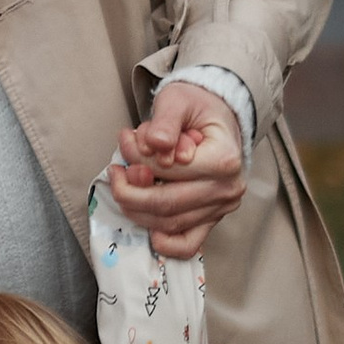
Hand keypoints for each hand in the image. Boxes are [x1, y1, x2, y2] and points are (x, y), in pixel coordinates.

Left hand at [107, 80, 245, 257]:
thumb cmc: (199, 108)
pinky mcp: (214, 219)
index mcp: (224, 159)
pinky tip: (148, 228)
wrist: (220, 118)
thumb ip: (166, 120)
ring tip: (125, 186)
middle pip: (167, 203)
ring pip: (170, 223)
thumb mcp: (178, 99)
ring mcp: (222, 207)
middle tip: (116, 171)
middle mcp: (227, 188)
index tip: (125, 140)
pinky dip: (165, 243)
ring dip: (137, 210)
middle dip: (129, 191)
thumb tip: (156, 144)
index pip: (168, 170)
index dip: (137, 159)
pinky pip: (188, 243)